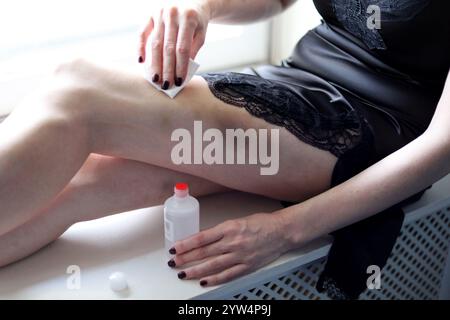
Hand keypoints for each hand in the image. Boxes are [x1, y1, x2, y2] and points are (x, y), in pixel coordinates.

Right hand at [138, 0, 209, 88]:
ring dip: (154, 64)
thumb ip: (193, 50)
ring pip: (155, 43)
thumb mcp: (201, 35)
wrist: (191, 3)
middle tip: (165, 85)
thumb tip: (182, 71)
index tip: (179, 82)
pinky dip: (140, 48)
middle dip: (166, 69)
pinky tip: (141, 62)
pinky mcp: (149, 15)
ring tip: (155, 79)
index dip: (180, 66)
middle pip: (167, 48)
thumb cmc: (197, 23)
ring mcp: (159, 14)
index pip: (183, 48)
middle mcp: (172, 14)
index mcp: (188, 18)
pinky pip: (142, 33)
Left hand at [167, 213, 291, 286]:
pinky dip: (214, 279)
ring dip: (195, 270)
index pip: (202, 237)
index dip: (186, 244)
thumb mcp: (237, 221)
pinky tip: (203, 281)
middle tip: (174, 262)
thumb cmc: (261, 223)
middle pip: (204, 252)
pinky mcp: (247, 266)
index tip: (175, 247)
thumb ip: (221, 231)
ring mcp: (240, 256)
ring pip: (212, 265)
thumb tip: (202, 239)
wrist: (282, 231)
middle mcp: (233, 242)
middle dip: (186, 258)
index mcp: (230, 227)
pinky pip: (227, 275)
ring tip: (183, 273)